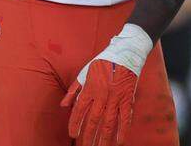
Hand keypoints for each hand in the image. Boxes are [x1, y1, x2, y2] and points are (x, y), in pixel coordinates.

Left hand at [62, 24, 152, 145]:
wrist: (125, 53)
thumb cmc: (103, 63)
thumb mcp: (84, 72)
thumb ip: (73, 90)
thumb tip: (63, 105)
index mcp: (90, 89)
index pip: (79, 111)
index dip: (75, 124)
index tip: (72, 134)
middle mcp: (102, 95)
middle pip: (93, 120)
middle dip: (88, 136)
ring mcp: (116, 98)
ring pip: (109, 122)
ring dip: (103, 138)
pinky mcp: (128, 99)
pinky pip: (125, 118)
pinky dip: (122, 131)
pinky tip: (118, 142)